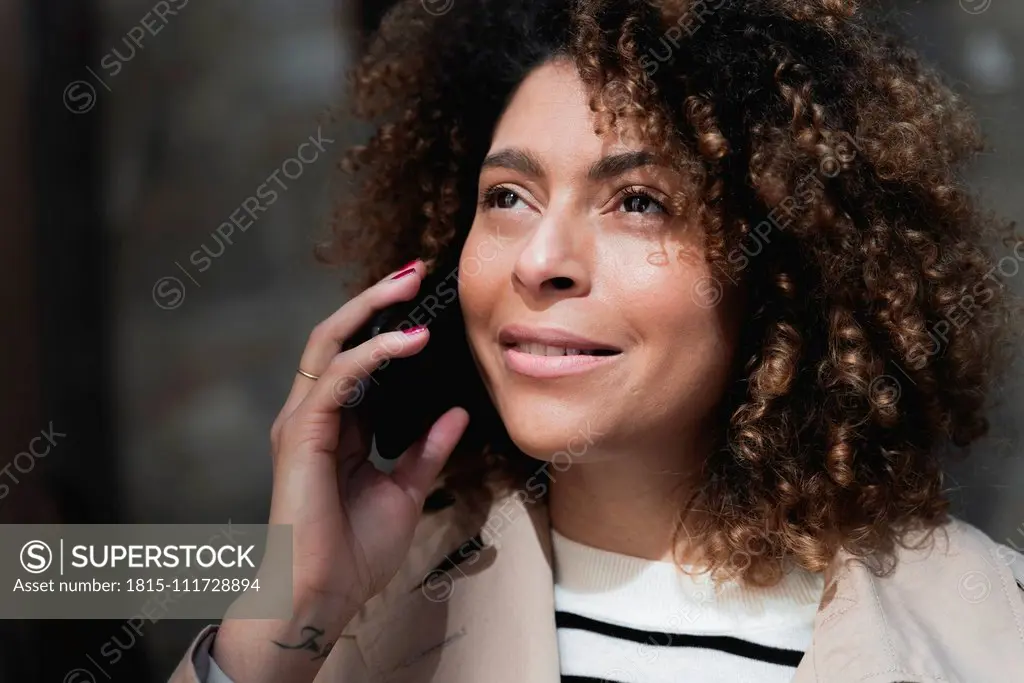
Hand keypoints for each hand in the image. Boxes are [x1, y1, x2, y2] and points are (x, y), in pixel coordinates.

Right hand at [268, 259, 468, 608]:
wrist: (321, 598)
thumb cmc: (354, 553)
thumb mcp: (405, 492)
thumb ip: (427, 451)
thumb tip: (456, 414)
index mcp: (337, 427)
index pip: (360, 359)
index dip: (388, 326)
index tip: (426, 301)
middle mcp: (315, 415)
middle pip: (339, 336)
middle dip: (376, 299)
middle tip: (415, 271)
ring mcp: (303, 421)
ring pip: (331, 342)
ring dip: (371, 309)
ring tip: (410, 284)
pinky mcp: (301, 433)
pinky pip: (337, 377)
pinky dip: (373, 352)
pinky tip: (410, 340)